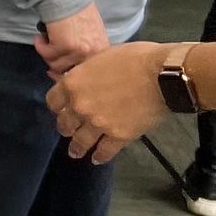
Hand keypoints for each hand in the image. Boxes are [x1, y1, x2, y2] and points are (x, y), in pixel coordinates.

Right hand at [34, 2, 109, 76]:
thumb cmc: (79, 11)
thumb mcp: (92, 34)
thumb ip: (87, 50)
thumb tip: (70, 65)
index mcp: (102, 51)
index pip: (87, 72)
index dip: (69, 73)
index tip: (57, 72)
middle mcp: (92, 53)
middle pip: (69, 72)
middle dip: (56, 65)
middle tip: (49, 54)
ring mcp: (78, 51)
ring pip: (56, 65)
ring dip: (48, 53)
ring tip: (46, 39)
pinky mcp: (63, 45)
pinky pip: (46, 54)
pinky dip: (40, 45)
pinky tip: (42, 35)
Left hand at [48, 40, 167, 162]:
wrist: (162, 75)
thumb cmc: (135, 58)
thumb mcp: (101, 56)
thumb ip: (87, 72)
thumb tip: (82, 78)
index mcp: (73, 83)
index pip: (53, 100)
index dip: (57, 106)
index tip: (60, 110)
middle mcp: (80, 106)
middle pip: (65, 123)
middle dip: (66, 128)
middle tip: (68, 132)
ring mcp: (98, 123)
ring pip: (81, 141)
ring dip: (77, 148)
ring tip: (76, 153)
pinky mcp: (118, 136)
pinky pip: (105, 151)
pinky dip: (100, 156)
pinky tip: (97, 158)